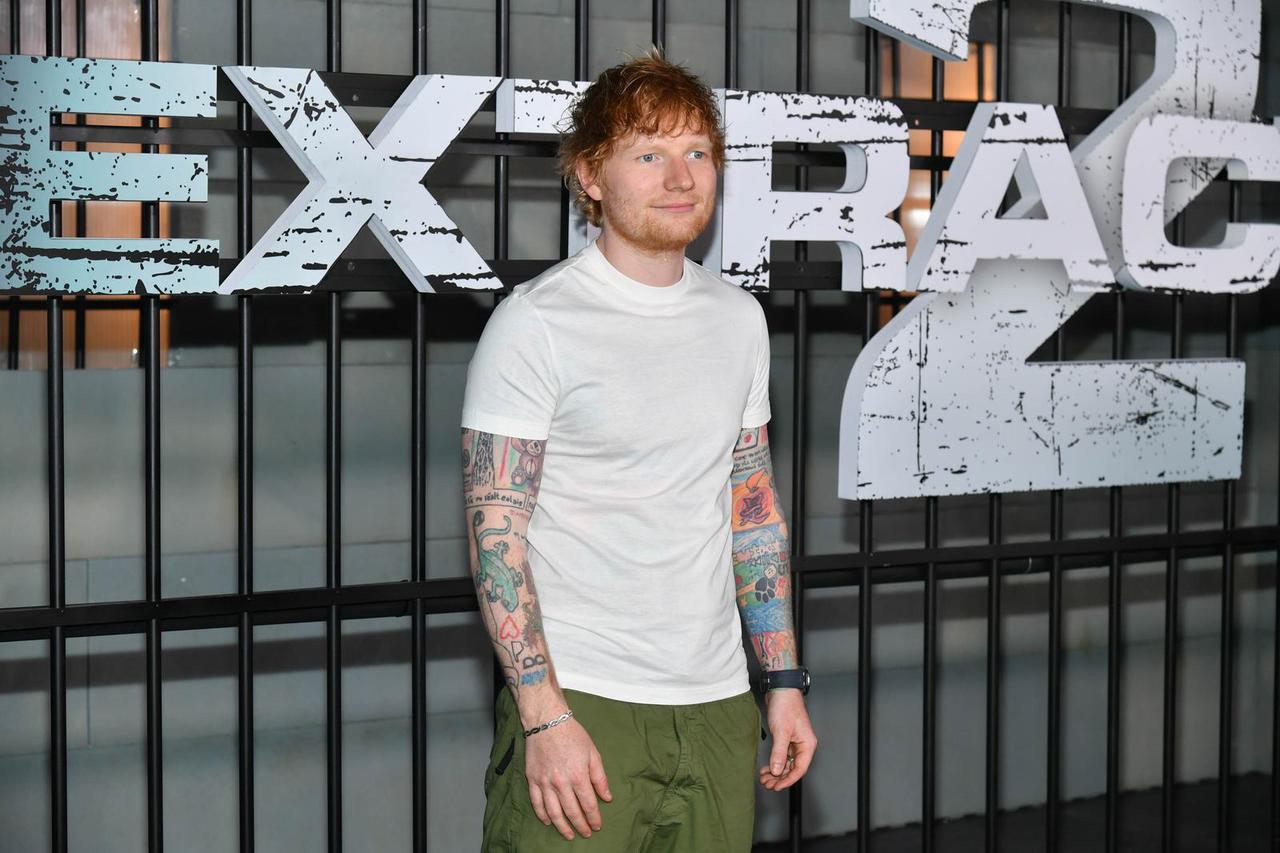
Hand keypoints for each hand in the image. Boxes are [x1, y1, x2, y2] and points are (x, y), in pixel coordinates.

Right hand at [522, 717, 612, 839]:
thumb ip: (600, 777)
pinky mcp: (532, 779)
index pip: (588, 805)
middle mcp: (561, 782)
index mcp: (578, 776)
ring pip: (553, 812)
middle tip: (586, 833)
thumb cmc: (572, 734)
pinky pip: (536, 803)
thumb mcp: (593, 753)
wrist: (547, 721)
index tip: (597, 826)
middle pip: (572, 812)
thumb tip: (606, 797)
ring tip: (569, 835)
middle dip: (580, 825)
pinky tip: (549, 822)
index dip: (594, 818)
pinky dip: (543, 815)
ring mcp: (545, 782)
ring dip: (562, 826)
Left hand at [758, 689, 816, 789]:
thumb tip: (777, 771)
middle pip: (793, 768)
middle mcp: (803, 745)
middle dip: (780, 778)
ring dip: (776, 772)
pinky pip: (782, 756)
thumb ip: (779, 753)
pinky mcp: (786, 738)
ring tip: (764, 778)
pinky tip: (766, 768)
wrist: (780, 689)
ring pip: (787, 763)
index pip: (799, 769)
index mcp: (807, 745)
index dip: (788, 780)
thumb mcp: (781, 732)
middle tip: (767, 784)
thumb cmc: (785, 706)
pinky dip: (774, 762)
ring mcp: (795, 742)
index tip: (776, 787)